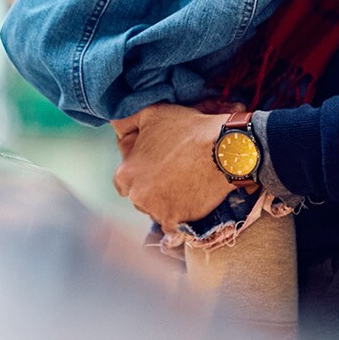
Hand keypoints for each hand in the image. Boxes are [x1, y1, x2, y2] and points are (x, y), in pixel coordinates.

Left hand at [111, 104, 235, 228]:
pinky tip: (188, 200)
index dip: (139, 172)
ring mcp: (156, 211)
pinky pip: (171, 225)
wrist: (223, 150)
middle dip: (151, 188)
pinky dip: (178, 216)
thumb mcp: (151, 114)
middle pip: (139, 197)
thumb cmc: (187, 129)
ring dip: (164, 202)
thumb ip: (126, 122)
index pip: (123, 181)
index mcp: (125, 174)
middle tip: (171, 173)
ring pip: (154, 211)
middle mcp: (136, 196)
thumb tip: (115, 128)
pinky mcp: (177, 221)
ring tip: (183, 183)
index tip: (155, 166)